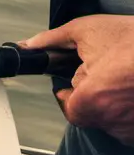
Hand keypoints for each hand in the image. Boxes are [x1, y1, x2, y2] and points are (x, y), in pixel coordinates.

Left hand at [22, 15, 133, 143]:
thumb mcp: (89, 30)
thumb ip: (53, 40)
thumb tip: (30, 45)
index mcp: (93, 101)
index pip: (69, 108)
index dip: (71, 92)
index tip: (78, 81)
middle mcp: (116, 123)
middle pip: (94, 113)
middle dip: (97, 93)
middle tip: (111, 71)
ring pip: (116, 119)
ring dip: (118, 101)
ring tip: (128, 76)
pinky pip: (133, 124)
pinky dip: (133, 107)